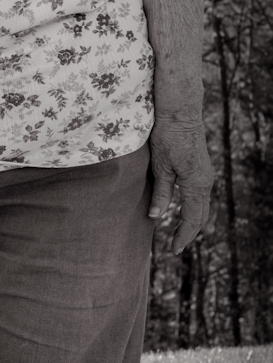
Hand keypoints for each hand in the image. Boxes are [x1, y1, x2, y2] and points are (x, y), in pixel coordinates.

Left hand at [148, 119, 213, 253]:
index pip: (192, 219)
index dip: (183, 236)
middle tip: (175, 247)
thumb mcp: (160, 166)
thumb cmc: (167, 136)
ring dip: (192, 221)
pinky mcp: (201, 168)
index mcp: (196, 184)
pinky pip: (200, 195)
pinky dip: (193, 208)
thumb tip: (155, 217)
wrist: (180, 112)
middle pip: (201, 216)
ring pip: (202, 206)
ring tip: (178, 234)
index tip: (174, 250)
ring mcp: (205, 175)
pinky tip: (183, 211)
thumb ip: (161, 193)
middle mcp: (205, 182)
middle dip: (189, 233)